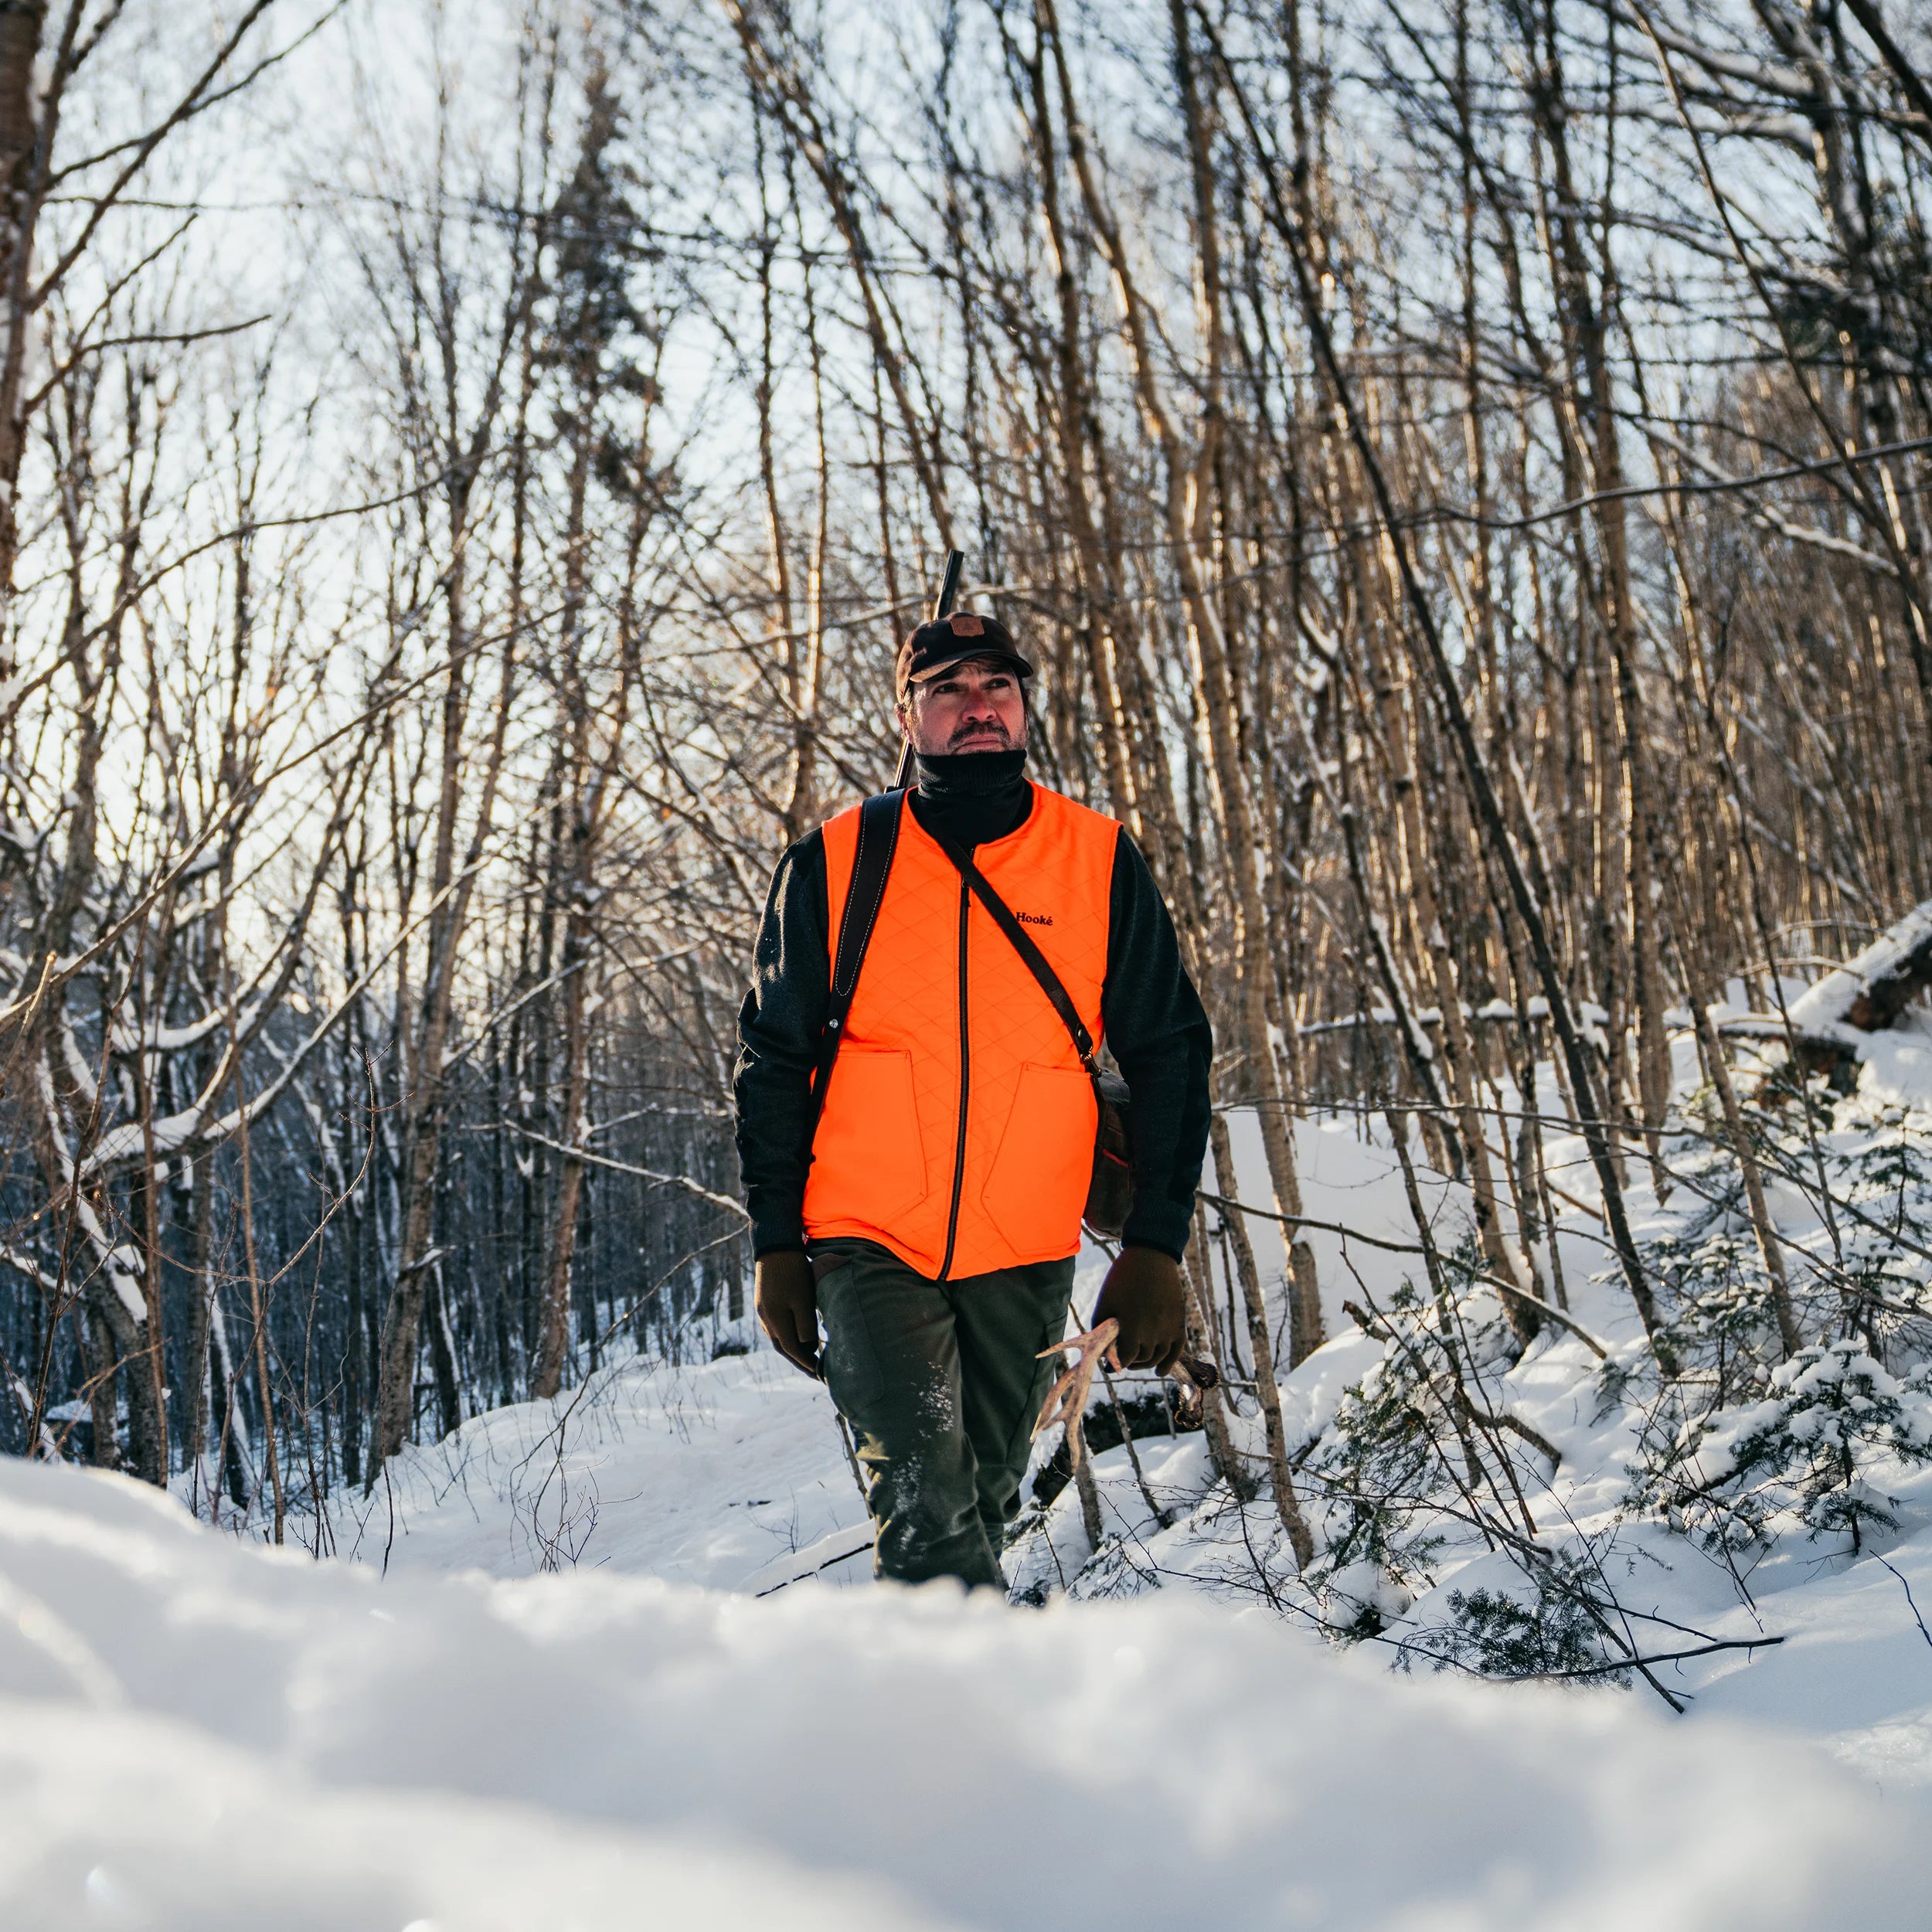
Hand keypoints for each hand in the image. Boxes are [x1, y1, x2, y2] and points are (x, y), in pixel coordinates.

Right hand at [755, 1250, 820, 1377]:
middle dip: (799, 1362)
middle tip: (815, 1373)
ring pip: (778, 1339)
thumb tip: (808, 1348)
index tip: (821, 1373)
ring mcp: (763, 1312)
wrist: (775, 1247)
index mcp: (775, 1321)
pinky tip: (796, 1337)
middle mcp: (766, 1320)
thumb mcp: (803, 1299)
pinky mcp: (764, 1303)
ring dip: (792, 1351)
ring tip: (808, 1358)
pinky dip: (787, 1337)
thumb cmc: (793, 1272)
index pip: (792, 1350)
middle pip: (782, 1348)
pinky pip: (775, 1328)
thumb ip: (805, 1326)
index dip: (807, 1363)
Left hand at [1092, 1246, 1186, 1373]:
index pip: (1125, 1358)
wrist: (1151, 1257)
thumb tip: (1101, 1347)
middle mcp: (1154, 1333)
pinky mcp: (1179, 1323)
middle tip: (1120, 1358)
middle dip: (1129, 1361)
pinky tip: (1160, 1372)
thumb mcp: (1105, 1301)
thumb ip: (1100, 1328)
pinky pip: (1176, 1351)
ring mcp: (1169, 1329)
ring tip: (1135, 1363)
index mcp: (1133, 1329)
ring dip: (1146, 1364)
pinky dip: (1169, 1364)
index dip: (1115, 1361)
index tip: (1109, 1361)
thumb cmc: (1123, 1278)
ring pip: (1158, 1358)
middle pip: (1141, 1359)